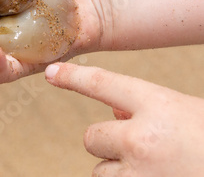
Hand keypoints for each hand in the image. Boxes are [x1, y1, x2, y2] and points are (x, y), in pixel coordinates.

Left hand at [45, 63, 203, 176]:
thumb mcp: (187, 113)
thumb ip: (148, 109)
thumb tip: (112, 110)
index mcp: (160, 106)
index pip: (103, 84)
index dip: (73, 77)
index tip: (51, 72)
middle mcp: (143, 139)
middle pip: (91, 137)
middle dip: (108, 143)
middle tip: (140, 148)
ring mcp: (140, 174)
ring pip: (100, 171)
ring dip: (119, 170)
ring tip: (156, 168)